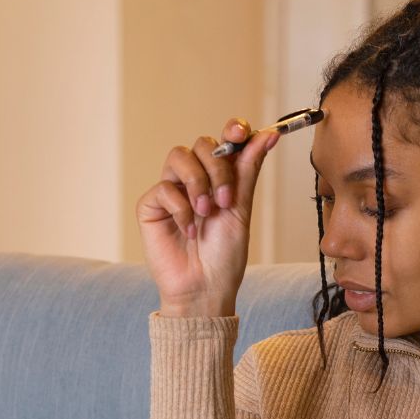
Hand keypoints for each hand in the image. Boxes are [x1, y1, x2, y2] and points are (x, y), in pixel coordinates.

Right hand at [135, 117, 280, 317]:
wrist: (204, 289)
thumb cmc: (224, 256)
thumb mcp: (241, 210)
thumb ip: (248, 170)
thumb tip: (268, 135)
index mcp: (220, 179)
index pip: (223, 141)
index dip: (232, 129)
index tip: (241, 133)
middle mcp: (195, 180)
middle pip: (201, 145)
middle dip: (217, 168)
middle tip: (226, 200)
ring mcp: (171, 191)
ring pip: (178, 157)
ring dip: (198, 183)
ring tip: (206, 212)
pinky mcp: (151, 206)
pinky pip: (164, 188)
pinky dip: (181, 209)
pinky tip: (189, 230)